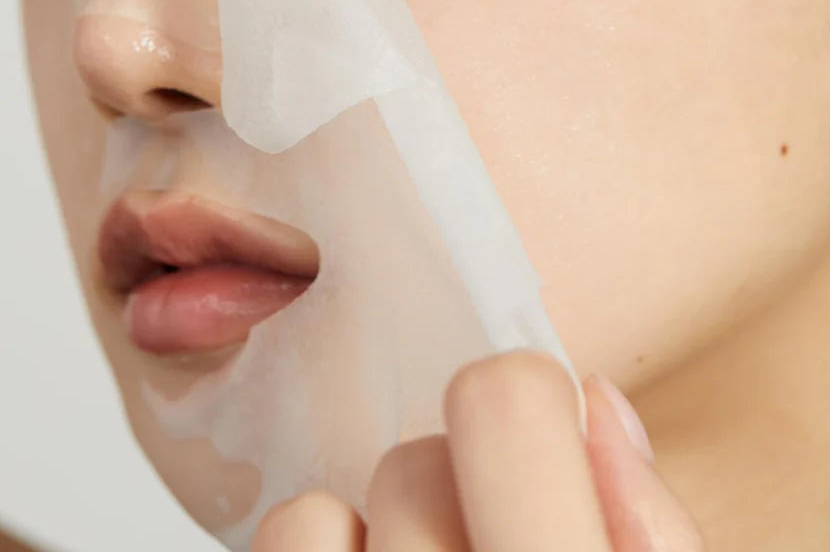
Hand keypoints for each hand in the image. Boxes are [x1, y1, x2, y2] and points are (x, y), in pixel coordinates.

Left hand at [252, 351, 705, 550]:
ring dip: (380, 537)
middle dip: (459, 487)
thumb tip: (595, 402)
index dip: (530, 401)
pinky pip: (284, 541)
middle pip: (412, 460)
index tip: (541, 424)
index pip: (504, 403)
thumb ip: (654, 532)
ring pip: (321, 513)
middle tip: (493, 535)